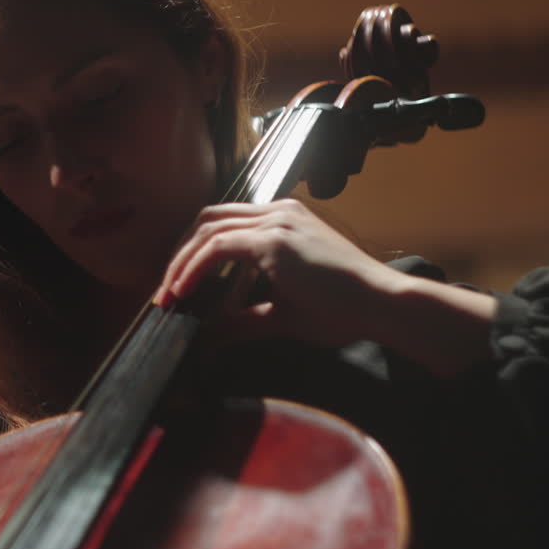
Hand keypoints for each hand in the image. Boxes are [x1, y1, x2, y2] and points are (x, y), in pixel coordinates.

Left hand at [152, 199, 495, 375]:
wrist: (384, 306)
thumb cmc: (345, 311)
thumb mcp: (282, 315)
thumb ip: (243, 321)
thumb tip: (208, 337)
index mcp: (283, 222)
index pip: (224, 225)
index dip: (194, 253)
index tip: (177, 287)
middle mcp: (278, 212)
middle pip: (208, 219)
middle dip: (180, 253)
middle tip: (164, 291)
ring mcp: (277, 221)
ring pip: (207, 229)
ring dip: (181, 262)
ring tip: (168, 295)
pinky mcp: (275, 239)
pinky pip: (218, 246)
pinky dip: (194, 267)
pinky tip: (183, 291)